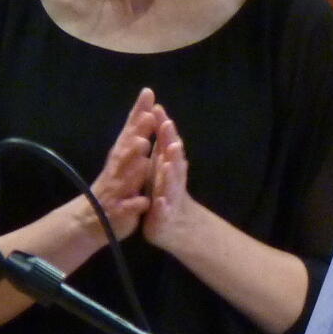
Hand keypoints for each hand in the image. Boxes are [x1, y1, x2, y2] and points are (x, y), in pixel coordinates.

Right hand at [88, 88, 159, 239]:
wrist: (91, 221)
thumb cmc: (113, 187)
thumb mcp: (124, 161)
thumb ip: (135, 139)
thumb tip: (146, 113)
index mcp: (122, 157)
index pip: (131, 129)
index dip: (139, 112)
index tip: (149, 93)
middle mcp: (117, 169)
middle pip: (128, 148)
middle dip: (138, 132)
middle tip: (149, 116)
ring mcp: (117, 190)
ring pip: (126, 175)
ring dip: (135, 163)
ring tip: (144, 149)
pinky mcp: (119, 211)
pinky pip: (128, 207)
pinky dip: (136, 204)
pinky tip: (144, 201)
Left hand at [142, 107, 201, 253]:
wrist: (174, 225)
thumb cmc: (165, 190)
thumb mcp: (161, 163)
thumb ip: (161, 142)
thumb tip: (158, 113)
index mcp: (169, 165)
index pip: (167, 142)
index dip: (163, 127)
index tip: (158, 109)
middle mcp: (173, 178)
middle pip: (173, 158)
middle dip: (170, 142)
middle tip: (168, 126)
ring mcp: (171, 197)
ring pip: (172, 183)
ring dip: (171, 172)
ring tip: (168, 161)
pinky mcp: (165, 216)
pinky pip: (164, 210)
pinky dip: (162, 205)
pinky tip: (159, 200)